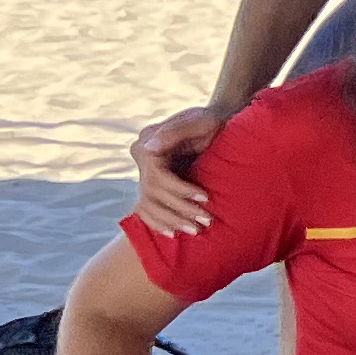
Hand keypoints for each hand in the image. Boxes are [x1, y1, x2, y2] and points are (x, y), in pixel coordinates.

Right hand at [130, 104, 230, 230]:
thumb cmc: (209, 120)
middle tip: (205, 221)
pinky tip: (172, 234)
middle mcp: (141, 160)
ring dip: (171, 221)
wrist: (214, 122)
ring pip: (148, 205)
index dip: (179, 190)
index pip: (156, 176)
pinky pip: (147, 208)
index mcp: (146, 145)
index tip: (205, 197)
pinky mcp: (153, 183)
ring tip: (195, 231)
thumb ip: (174, 132)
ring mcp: (144, 173)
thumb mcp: (198, 120)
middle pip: (153, 193)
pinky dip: (158, 222)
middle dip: (180, 209)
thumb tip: (149, 149)